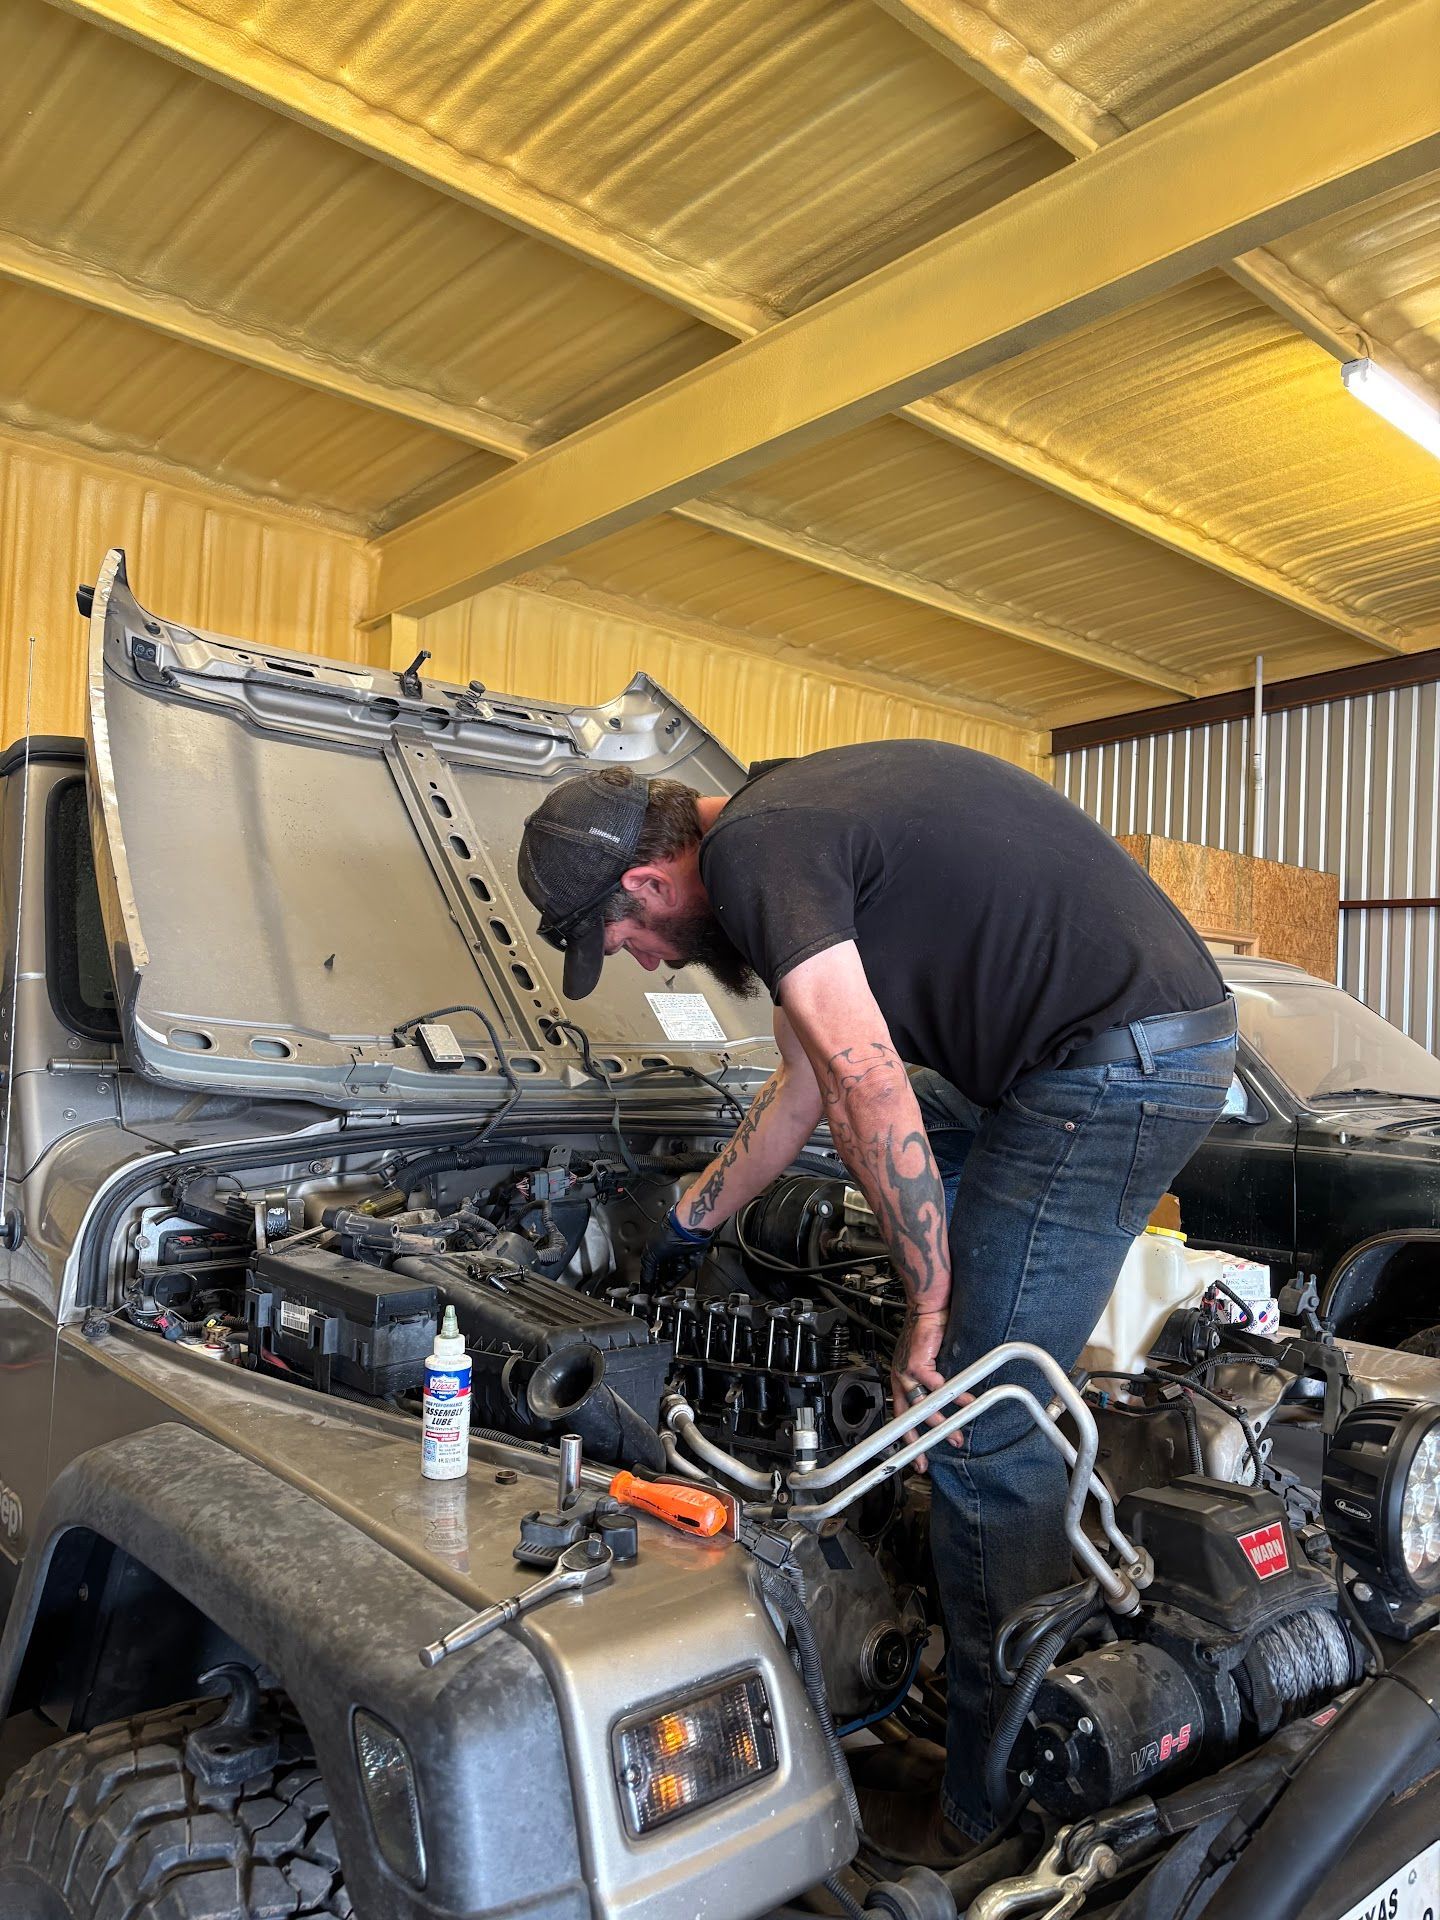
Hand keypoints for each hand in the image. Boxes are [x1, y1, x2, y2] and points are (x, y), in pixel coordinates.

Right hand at [641, 1205, 711, 1285]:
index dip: (648, 1276)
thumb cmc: (669, 1233)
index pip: (650, 1264)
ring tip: (662, 1290)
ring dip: (667, 1281)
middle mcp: (668, 1248)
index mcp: (655, 1244)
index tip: (646, 1288)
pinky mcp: (692, 1257)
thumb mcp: (651, 1254)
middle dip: (658, 1280)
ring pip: (673, 1271)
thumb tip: (645, 1282)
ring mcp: (680, 1253)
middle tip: (654, 1291)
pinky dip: (677, 1278)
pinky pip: (684, 1270)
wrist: (690, 1229)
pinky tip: (671, 1284)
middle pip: (662, 1268)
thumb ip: (647, 1270)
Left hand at [892, 1304, 967, 1472]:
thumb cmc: (929, 1333)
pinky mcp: (917, 1363)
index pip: (899, 1416)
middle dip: (919, 1441)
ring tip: (956, 1433)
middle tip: (926, 1459)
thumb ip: (933, 1385)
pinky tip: (966, 1401)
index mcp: (900, 1381)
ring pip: (922, 1406)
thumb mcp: (928, 1364)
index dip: (907, 1438)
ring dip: (942, 1422)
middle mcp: (900, 1378)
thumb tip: (947, 1404)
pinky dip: (953, 1395)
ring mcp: (906, 1372)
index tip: (915, 1457)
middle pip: (906, 1417)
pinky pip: (936, 1386)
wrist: (928, 1308)